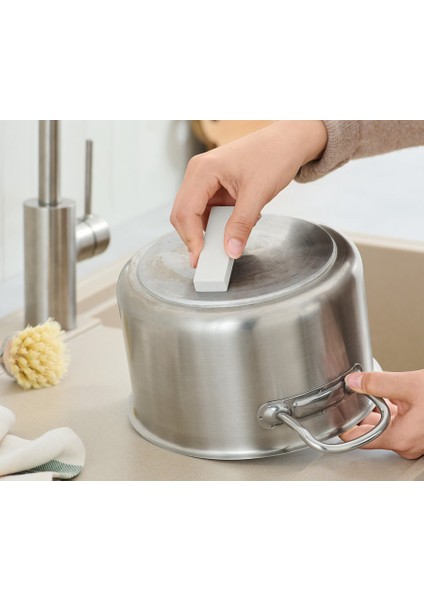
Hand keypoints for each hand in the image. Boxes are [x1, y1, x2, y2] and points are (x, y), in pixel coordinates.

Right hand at [170, 120, 326, 266]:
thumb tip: (231, 250)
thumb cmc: (273, 155)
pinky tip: (237, 222)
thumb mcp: (258, 194)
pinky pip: (208, 211)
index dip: (191, 239)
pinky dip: (219, 223)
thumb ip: (242, 224)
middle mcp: (198, 174)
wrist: (288, 142)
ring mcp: (204, 180)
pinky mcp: (213, 187)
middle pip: (183, 215)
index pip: (185, 212)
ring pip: (194, 216)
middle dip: (195, 237)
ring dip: (209, 231)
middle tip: (210, 258)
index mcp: (202, 170)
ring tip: (231, 236)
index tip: (201, 259)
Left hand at [342, 369, 423, 458]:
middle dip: (361, 413)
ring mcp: (415, 439)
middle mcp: (407, 444)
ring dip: (378, 410)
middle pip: (372, 430)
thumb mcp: (410, 386)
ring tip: (372, 393)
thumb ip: (378, 383)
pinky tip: (392, 396)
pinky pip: (400, 422)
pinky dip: (392, 410)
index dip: (345, 428)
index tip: (334, 417)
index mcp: (400, 438)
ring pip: (387, 425)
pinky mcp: (421, 431)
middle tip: (350, 397)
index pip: (360, 439)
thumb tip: (354, 381)